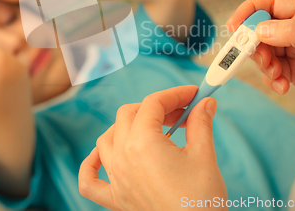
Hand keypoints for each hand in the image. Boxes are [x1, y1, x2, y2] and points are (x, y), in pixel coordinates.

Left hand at [79, 85, 227, 210]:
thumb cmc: (200, 201)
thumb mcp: (204, 155)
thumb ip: (201, 123)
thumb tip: (205, 103)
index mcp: (142, 143)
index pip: (153, 103)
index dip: (175, 94)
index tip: (193, 95)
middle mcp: (122, 158)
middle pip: (128, 114)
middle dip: (155, 107)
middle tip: (182, 113)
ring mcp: (116, 179)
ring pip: (107, 139)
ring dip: (126, 126)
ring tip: (152, 129)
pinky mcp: (116, 200)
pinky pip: (89, 179)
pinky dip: (92, 164)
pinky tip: (102, 155)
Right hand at [226, 0, 294, 105]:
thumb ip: (291, 32)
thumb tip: (259, 30)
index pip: (269, 1)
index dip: (248, 10)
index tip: (234, 26)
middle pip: (260, 29)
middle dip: (255, 46)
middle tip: (260, 60)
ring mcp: (294, 50)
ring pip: (263, 52)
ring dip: (264, 66)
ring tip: (278, 75)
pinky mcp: (293, 70)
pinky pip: (271, 71)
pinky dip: (272, 79)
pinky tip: (284, 86)